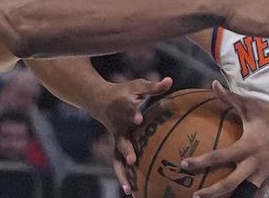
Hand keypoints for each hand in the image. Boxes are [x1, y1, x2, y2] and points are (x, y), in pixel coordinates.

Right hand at [91, 76, 172, 194]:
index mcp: (123, 109)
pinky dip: (123, 177)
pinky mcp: (115, 146)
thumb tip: (170, 81)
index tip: (139, 119)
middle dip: (127, 150)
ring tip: (129, 189)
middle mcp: (118, 126)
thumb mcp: (137, 86)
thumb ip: (153, 87)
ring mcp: (116, 138)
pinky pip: (118, 163)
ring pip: (117, 158)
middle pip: (121, 140)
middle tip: (133, 160)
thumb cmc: (123, 91)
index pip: (129, 111)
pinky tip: (131, 191)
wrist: (97, 99)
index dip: (134, 114)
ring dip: (122, 173)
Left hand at [181, 82, 268, 197]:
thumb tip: (213, 84)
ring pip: (245, 192)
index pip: (219, 157)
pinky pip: (258, 192)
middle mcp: (254, 163)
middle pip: (230, 183)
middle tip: (195, 195)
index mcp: (247, 146)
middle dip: (211, 192)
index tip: (184, 164)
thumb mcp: (251, 105)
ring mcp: (264, 173)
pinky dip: (247, 196)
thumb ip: (230, 98)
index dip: (201, 162)